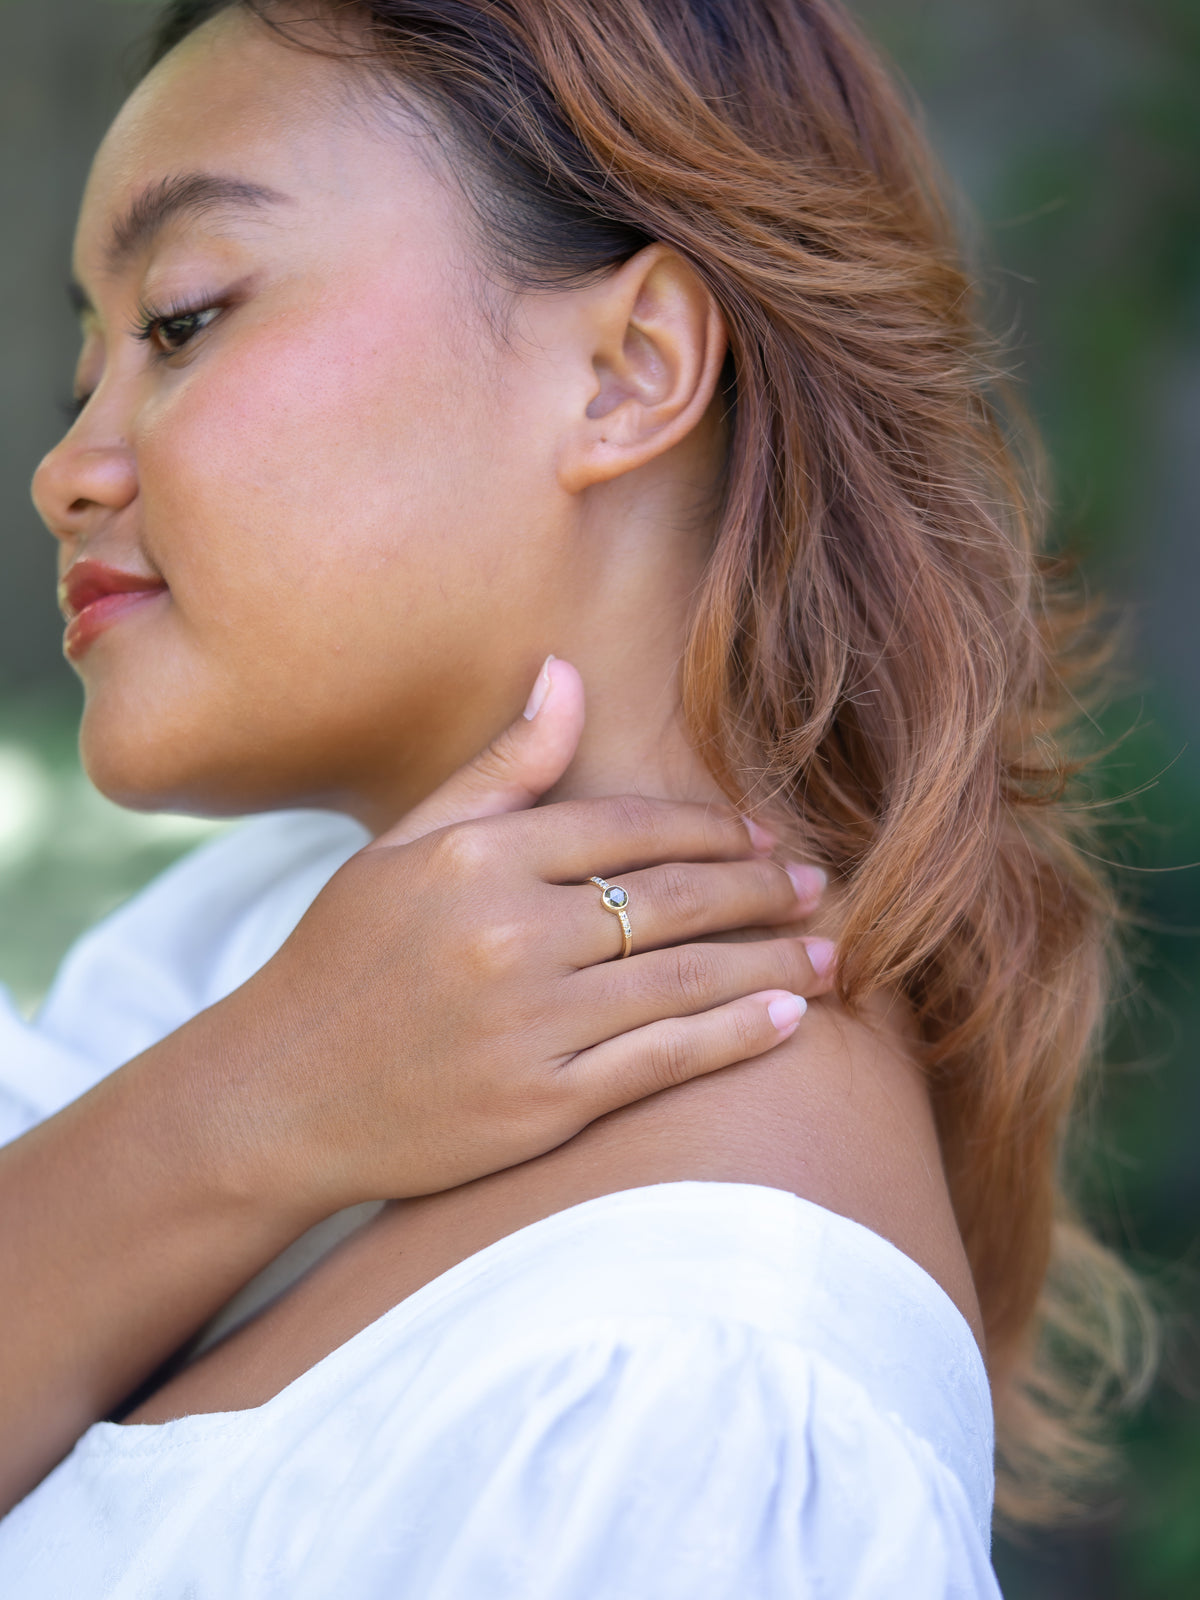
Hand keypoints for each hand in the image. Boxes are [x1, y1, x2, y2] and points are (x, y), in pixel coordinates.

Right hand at [225, 658, 833, 1214]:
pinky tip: (789, 1016)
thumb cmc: (344, 960)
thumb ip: (497, 769)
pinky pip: (664, 1062)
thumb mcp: (404, 848)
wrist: (279, 1097)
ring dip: (774, 961)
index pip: (629, 827)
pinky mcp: (541, 1106)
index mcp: (479, 859)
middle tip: (818, 886)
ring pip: (685, 979)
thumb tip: (565, 672)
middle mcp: (510, 935)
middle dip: (761, 889)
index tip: (760, 835)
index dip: (711, 828)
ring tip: (834, 951)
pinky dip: (735, 1035)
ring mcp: (528, 1025)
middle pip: (673, 899)